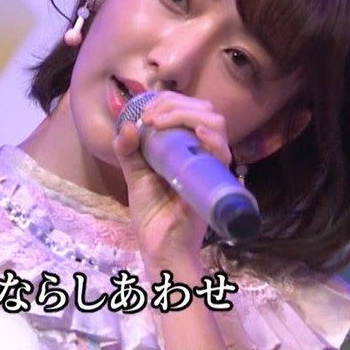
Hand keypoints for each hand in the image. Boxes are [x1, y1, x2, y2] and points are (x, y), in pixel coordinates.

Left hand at [112, 92, 232, 262]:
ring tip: (162, 123)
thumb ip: (127, 150)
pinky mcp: (215, 182)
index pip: (190, 109)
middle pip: (205, 110)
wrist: (160, 247)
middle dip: (175, 103)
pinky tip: (196, 134)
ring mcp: (211, 166)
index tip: (145, 112)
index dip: (168, 101)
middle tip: (150, 117)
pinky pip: (223, 154)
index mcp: (186, 147)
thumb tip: (126, 124)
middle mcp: (202, 152)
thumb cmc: (152, 213)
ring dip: (186, 114)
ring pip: (215, 124)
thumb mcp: (135, 174)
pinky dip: (212, 139)